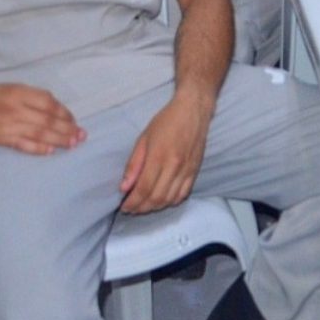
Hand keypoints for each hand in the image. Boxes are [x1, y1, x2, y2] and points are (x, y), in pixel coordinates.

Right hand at [0, 83, 85, 154]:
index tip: (74, 121)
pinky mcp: (0, 138)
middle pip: (47, 120)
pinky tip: (50, 151)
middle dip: (67, 128)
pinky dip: (38, 148)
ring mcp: (8, 124)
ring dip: (58, 140)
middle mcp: (15, 107)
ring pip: (39, 133)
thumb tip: (56, 110)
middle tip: (81, 135)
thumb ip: (32, 98)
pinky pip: (23, 144)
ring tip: (72, 144)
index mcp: (19, 93)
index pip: (49, 103)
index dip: (64, 113)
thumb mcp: (11, 89)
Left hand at [119, 91, 212, 214]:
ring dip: (155, 207)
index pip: (144, 189)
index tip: (123, 206)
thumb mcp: (143, 138)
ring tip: (144, 206)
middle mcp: (174, 166)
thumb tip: (124, 187)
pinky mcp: (195, 171)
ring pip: (169, 199)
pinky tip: (162, 200)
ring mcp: (187, 170)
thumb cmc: (166, 121)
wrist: (193, 111)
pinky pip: (183, 194)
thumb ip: (133, 164)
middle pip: (156, 198)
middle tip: (131, 209)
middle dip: (141, 208)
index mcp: (159, 157)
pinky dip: (171, 202)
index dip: (132, 202)